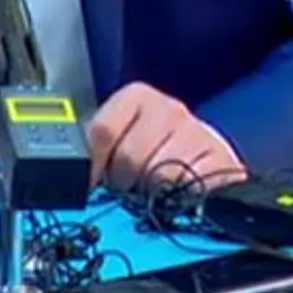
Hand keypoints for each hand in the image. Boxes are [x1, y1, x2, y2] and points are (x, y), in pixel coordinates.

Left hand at [86, 82, 244, 194]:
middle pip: (131, 156)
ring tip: (154, 188)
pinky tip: (180, 191)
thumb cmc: (154, 149)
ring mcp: (196, 131)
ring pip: (161, 174)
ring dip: (154, 191)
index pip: (104, 130)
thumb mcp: (121, 139)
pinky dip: (182, 196)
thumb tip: (72, 172)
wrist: (203, 156)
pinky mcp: (220, 157)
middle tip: (131, 185)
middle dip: (125, 181)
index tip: (94, 181)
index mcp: (137, 97)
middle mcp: (168, 108)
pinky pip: (191, 185)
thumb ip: (97, 146)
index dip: (95, 163)